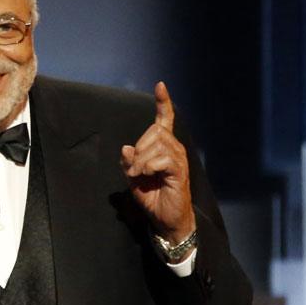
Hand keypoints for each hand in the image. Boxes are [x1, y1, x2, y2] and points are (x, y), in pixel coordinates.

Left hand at [119, 81, 195, 242]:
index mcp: (164, 146)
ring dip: (141, 161)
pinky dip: (148, 167)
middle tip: (134, 171)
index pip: (164, 120)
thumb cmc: (152, 197)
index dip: (163, 103)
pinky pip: (161, 159)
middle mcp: (174, 148)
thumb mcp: (133, 177)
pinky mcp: (179, 170)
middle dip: (138, 150)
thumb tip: (126, 147)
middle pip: (153, 131)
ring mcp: (179, 158)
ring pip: (156, 145)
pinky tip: (147, 176)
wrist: (165, 219)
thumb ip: (128, 162)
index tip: (160, 85)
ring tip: (140, 176)